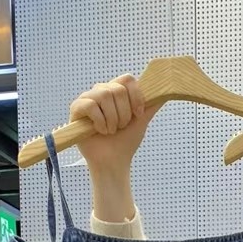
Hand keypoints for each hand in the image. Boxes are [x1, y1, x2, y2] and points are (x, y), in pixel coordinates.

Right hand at [71, 75, 153, 222]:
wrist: (113, 162)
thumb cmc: (125, 142)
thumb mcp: (142, 120)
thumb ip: (151, 104)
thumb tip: (166, 90)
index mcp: (116, 91)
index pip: (127, 79)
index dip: (135, 97)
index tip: (138, 114)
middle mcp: (101, 92)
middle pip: (117, 89)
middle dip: (123, 113)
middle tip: (120, 127)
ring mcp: (87, 99)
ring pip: (104, 95)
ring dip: (112, 119)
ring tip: (110, 130)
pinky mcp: (76, 109)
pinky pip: (90, 105)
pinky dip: (99, 121)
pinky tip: (99, 131)